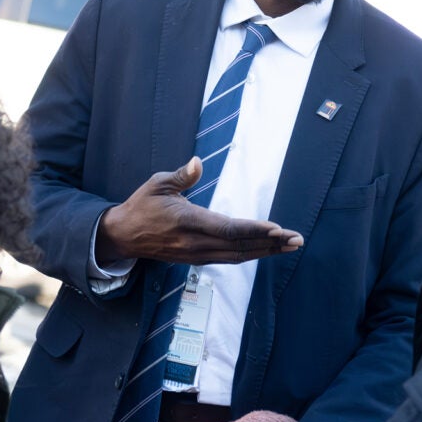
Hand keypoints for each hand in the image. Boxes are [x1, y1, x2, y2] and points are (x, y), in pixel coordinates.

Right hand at [96, 157, 302, 264]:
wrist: (123, 236)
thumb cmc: (142, 205)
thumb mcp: (157, 183)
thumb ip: (181, 176)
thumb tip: (198, 161)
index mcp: (187, 222)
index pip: (227, 229)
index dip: (254, 229)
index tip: (277, 228)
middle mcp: (195, 243)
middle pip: (240, 246)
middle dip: (271, 243)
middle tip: (297, 239)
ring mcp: (197, 255)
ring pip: (238, 256)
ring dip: (266, 251)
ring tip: (290, 245)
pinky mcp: (197, 260)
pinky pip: (230, 258)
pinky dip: (251, 254)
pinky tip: (267, 249)